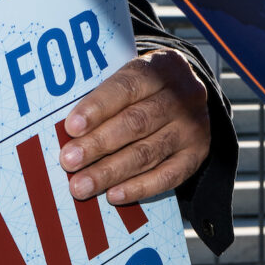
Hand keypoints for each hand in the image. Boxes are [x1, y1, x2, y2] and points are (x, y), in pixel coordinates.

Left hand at [59, 49, 209, 203]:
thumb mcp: (131, 77)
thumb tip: (68, 133)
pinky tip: (113, 195)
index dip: (97, 108)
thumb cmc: (144, 89)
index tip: (71, 128)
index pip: (125, 88)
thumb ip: (104, 98)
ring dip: (110, 172)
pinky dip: (139, 187)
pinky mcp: (196, 154)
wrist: (188, 95)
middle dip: (98, 144)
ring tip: (81, 185)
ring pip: (147, 152)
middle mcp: (180, 97)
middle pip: (136, 123)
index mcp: (159, 69)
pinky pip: (168, 176)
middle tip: (68, 162)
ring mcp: (191, 127)